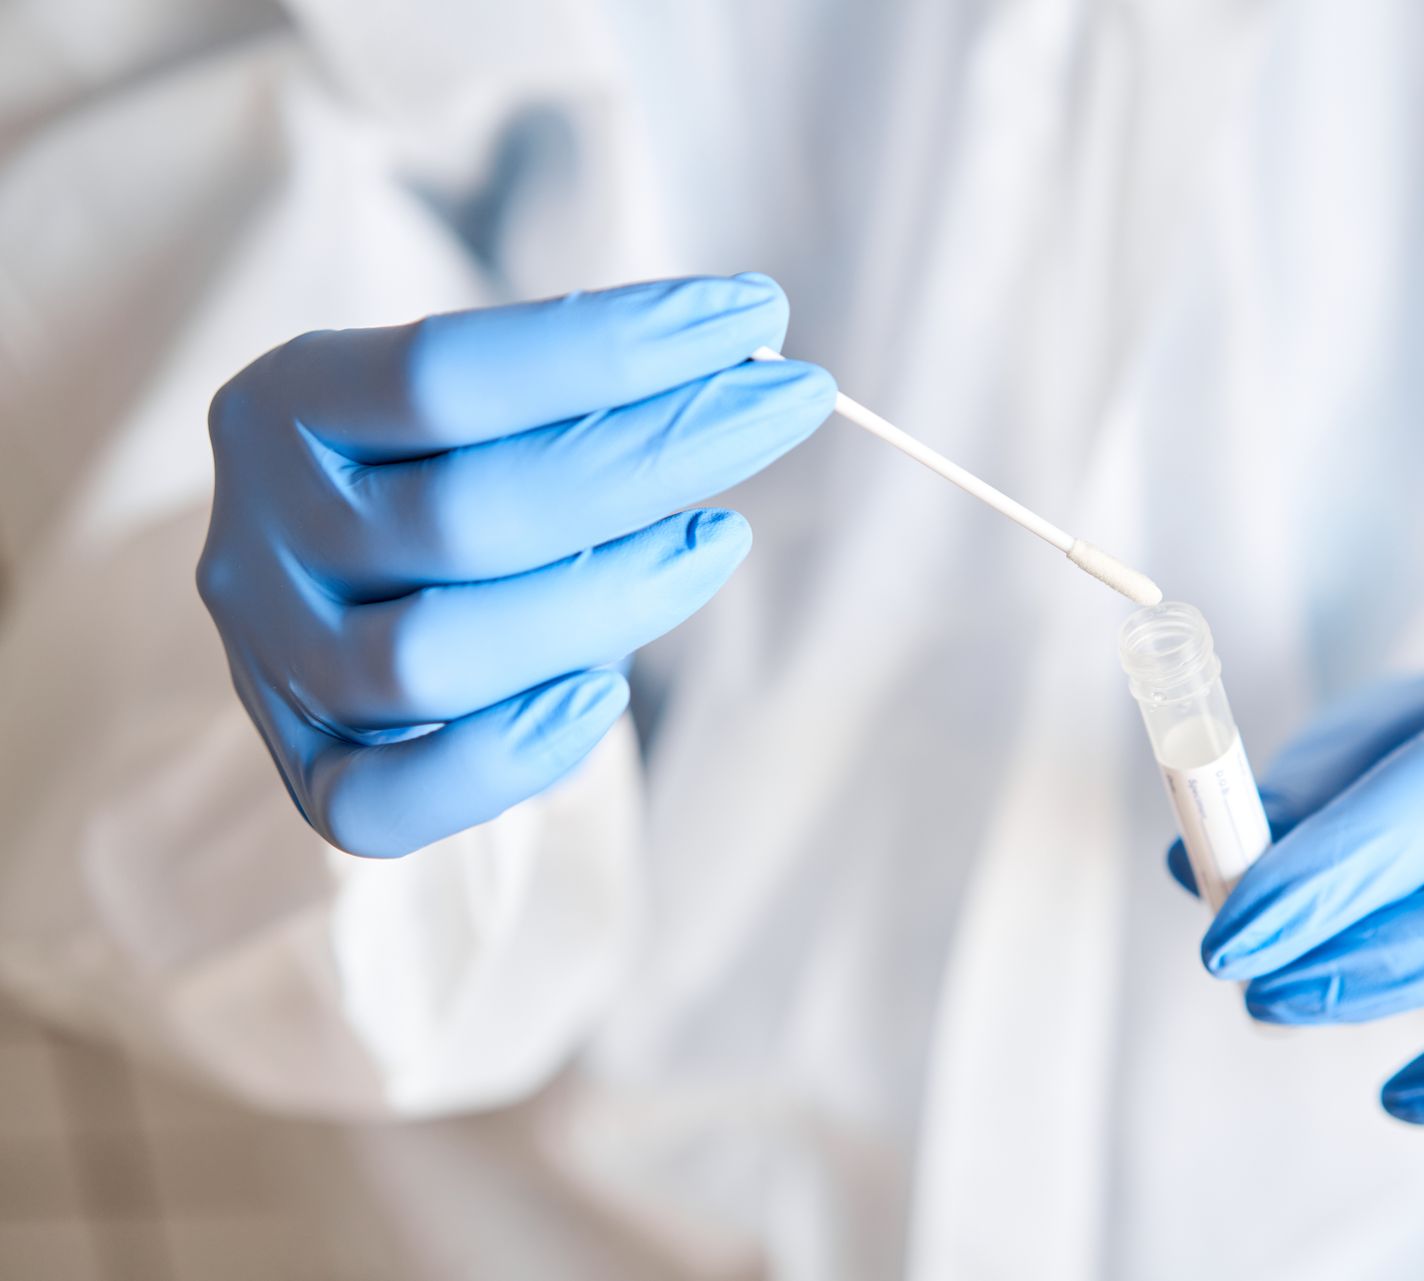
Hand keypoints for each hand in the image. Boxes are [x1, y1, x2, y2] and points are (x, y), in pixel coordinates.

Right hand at [197, 274, 834, 856]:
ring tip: (718, 541)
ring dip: (606, 602)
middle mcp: (261, 531)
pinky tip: (602, 701)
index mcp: (289, 403)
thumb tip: (738, 378)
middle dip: (657, 456)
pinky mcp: (308, 769)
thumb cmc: (451, 468)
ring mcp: (273, 661)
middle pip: (467, 516)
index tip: (757, 313)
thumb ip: (572, 401)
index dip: (614, 347)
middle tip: (788, 403)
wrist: (351, 583)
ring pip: (433, 658)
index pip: (449, 372)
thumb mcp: (482, 406)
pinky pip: (379, 805)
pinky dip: (500, 761)